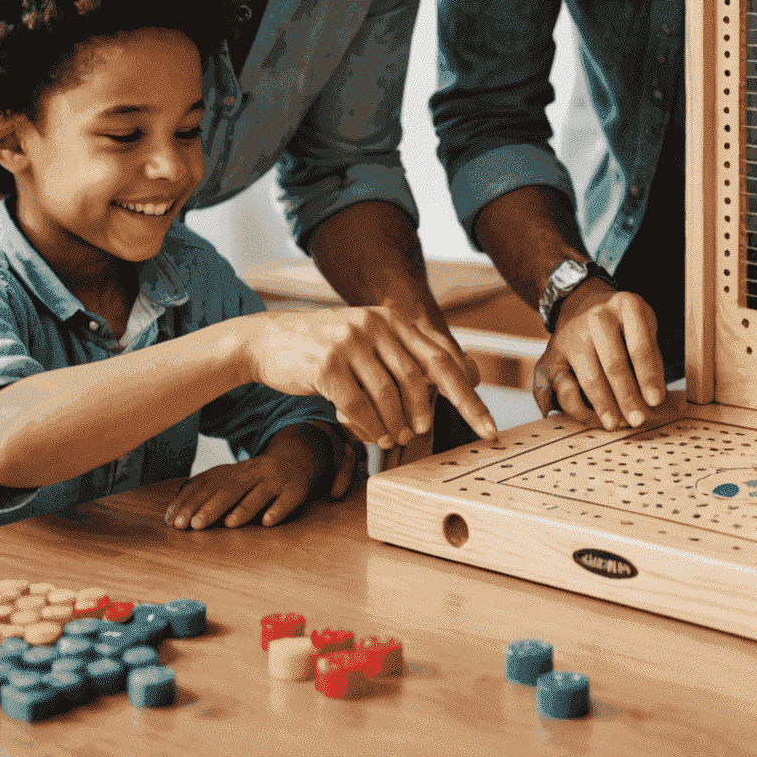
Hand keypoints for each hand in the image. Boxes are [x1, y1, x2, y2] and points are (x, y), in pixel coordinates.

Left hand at [163, 427, 354, 530]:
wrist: (297, 458)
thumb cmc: (256, 478)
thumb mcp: (232, 477)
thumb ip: (206, 488)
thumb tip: (173, 505)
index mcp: (234, 471)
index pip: (209, 485)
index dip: (190, 502)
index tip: (173, 522)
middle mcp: (253, 472)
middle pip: (231, 488)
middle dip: (212, 506)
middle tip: (194, 525)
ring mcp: (275, 480)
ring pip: (258, 493)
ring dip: (244, 508)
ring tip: (229, 523)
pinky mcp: (295, 489)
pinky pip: (287, 499)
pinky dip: (278, 510)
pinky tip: (268, 522)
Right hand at [239, 305, 496, 448]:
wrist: (268, 341)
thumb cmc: (324, 351)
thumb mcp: (367, 343)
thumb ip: (402, 360)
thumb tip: (445, 392)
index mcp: (392, 319)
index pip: (442, 359)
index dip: (468, 397)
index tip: (488, 428)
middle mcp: (376, 324)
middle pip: (420, 378)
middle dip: (426, 412)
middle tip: (422, 433)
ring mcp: (350, 341)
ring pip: (390, 394)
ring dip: (397, 423)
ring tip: (396, 437)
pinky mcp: (326, 364)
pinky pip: (359, 405)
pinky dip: (371, 427)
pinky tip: (374, 436)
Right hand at [532, 283, 665, 429]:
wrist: (583, 308)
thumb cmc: (624, 327)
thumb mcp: (645, 330)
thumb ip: (652, 361)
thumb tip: (654, 399)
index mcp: (626, 306)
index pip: (639, 345)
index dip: (648, 375)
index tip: (655, 401)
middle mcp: (598, 316)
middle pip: (613, 362)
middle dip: (627, 396)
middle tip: (638, 419)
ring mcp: (573, 334)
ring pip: (590, 377)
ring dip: (605, 406)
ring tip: (617, 423)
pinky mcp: (553, 354)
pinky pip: (564, 386)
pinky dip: (579, 407)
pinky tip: (592, 418)